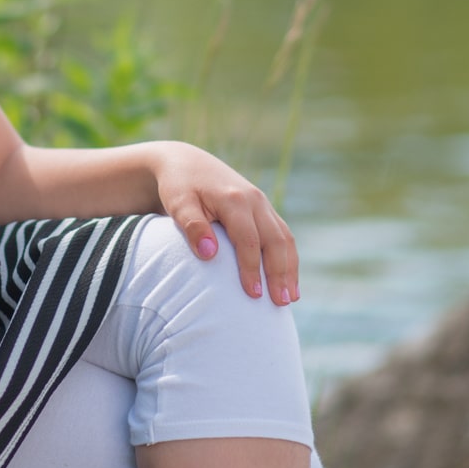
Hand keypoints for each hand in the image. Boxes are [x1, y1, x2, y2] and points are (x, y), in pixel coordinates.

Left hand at [151, 141, 299, 305]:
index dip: (252, 268)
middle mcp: (254, 200)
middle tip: (281, 304)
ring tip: (290, 299)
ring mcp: (262, 204)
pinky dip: (288, 258)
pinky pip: (282, 235)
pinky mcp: (263, 210)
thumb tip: (209, 253)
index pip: (249, 239)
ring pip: (285, 238)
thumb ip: (193, 226)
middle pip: (276, 240)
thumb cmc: (178, 187)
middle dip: (280, 273)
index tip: (252, 295)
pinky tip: (288, 281)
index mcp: (234, 199)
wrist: (186, 163)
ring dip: (290, 269)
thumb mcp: (179, 203)